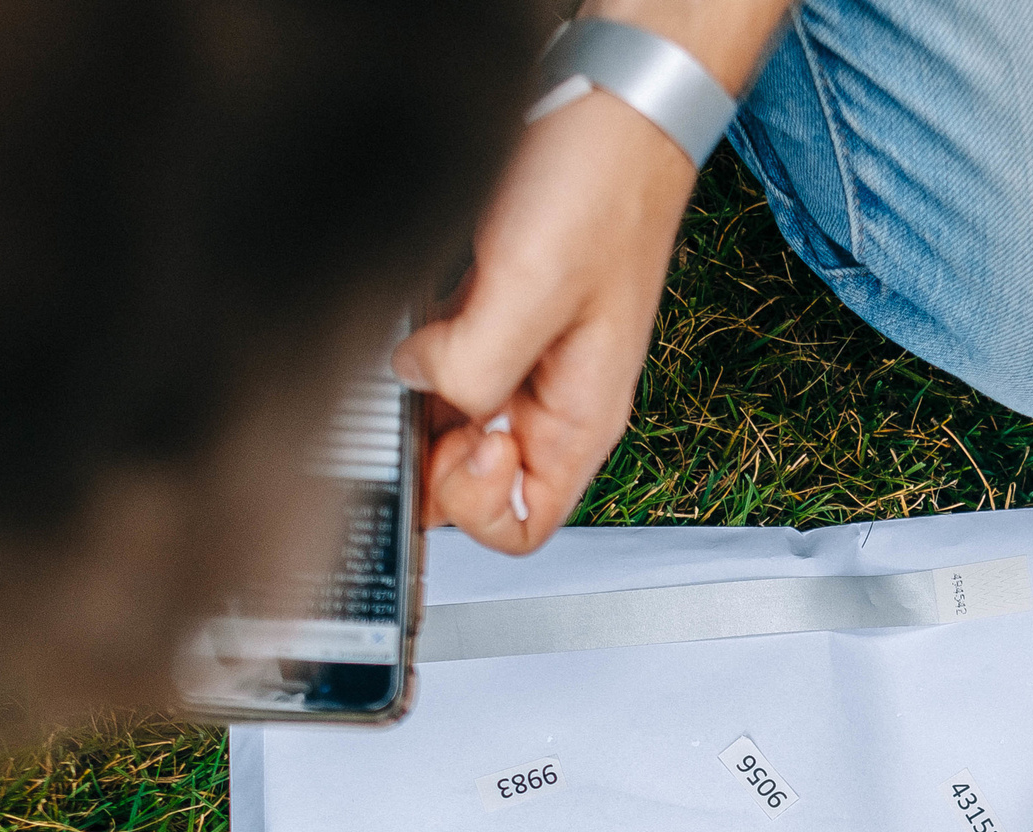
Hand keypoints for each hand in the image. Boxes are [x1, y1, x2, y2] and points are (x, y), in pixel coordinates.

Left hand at [391, 90, 696, 552]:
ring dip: (421, 398)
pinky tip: (421, 314)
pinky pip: (445, 368)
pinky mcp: (494, 317)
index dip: (473, 503)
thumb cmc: (606, 186)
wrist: (614, 102)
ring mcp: (522, 361)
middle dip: (433, 449)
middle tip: (428, 383)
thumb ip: (474, 362)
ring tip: (426, 338)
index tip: (461, 439)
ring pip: (449, 426)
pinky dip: (419, 354)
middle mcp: (552, 401)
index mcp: (582, 417)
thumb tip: (418, 382)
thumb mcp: (535, 286)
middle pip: (471, 482)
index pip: (523, 527)